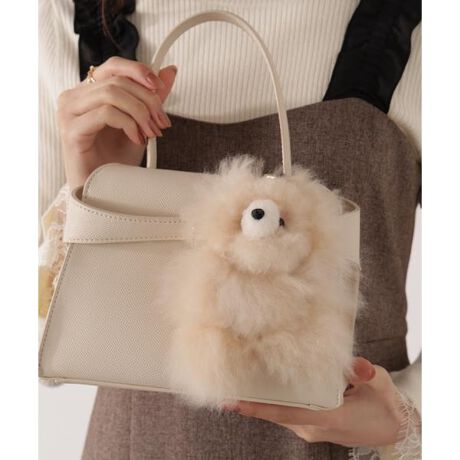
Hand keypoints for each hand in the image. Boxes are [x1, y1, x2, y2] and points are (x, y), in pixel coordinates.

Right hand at [57, 56, 176, 188]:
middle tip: (161, 122)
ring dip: (140, 112)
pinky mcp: (72, 130)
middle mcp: (75, 97)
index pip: (114, 66)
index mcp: (89, 92)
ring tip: (151, 132)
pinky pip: (106, 113)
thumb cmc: (116, 160)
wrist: (103, 192)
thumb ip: (151, 98)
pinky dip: (128, 124)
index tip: (160, 87)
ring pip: (112, 93)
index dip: (139, 71)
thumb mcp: (140, 124)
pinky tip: (137, 139)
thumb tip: (169, 71)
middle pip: (117, 80)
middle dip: (147, 100)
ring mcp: (69, 112)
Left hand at [223, 358, 403, 447]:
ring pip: (279, 413)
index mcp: (329, 418)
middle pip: (276, 413)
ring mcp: (311, 428)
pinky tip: (260, 389)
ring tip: (234, 386)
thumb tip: (358, 365)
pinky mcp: (311, 425)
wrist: (394, 429)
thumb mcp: (381, 386)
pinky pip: (287, 413)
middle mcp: (314, 427)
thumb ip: (367, 374)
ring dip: (259, 402)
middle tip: (223, 389)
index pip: (288, 412)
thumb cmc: (385, 406)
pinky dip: (272, 402)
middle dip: (250, 402)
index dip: (260, 407)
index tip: (234, 402)